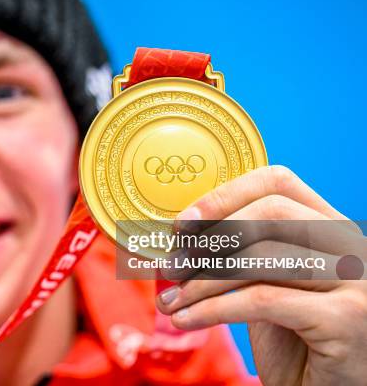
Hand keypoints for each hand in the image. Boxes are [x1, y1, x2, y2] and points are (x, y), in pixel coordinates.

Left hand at [155, 165, 366, 385]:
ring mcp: (355, 281)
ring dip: (201, 281)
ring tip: (171, 300)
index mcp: (331, 226)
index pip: (277, 182)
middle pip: (269, 213)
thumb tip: (182, 232)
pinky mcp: (345, 319)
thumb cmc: (294, 336)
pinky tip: (185, 319)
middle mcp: (351, 245)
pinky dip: (212, 309)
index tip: (183, 224)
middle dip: (209, 240)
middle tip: (171, 266)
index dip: (224, 196)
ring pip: (260, 259)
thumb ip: (242, 252)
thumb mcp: (268, 283)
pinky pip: (261, 301)